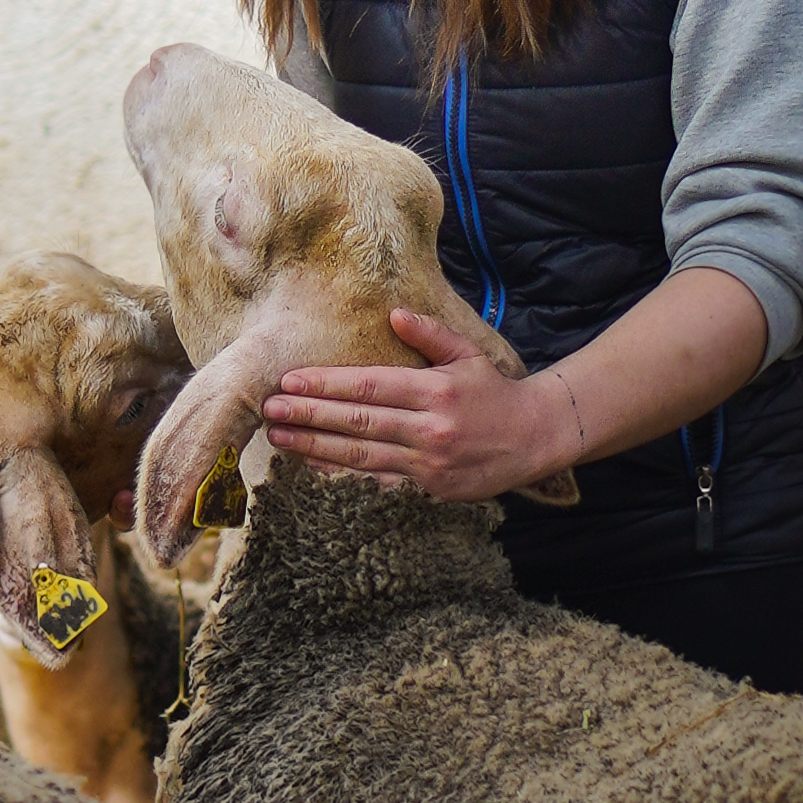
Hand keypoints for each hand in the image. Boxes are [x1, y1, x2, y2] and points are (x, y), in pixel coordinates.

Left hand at [263, 310, 577, 500]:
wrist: (534, 438)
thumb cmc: (493, 392)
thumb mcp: (467, 354)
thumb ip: (430, 334)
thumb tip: (394, 313)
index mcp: (436, 389)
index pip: (370, 386)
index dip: (327, 385)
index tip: (289, 381)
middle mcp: (430, 427)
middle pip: (359, 422)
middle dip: (309, 415)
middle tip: (268, 410)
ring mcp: (430, 463)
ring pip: (362, 455)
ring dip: (316, 446)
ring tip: (279, 437)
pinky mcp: (431, 489)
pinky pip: (378, 481)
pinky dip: (343, 474)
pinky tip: (312, 464)